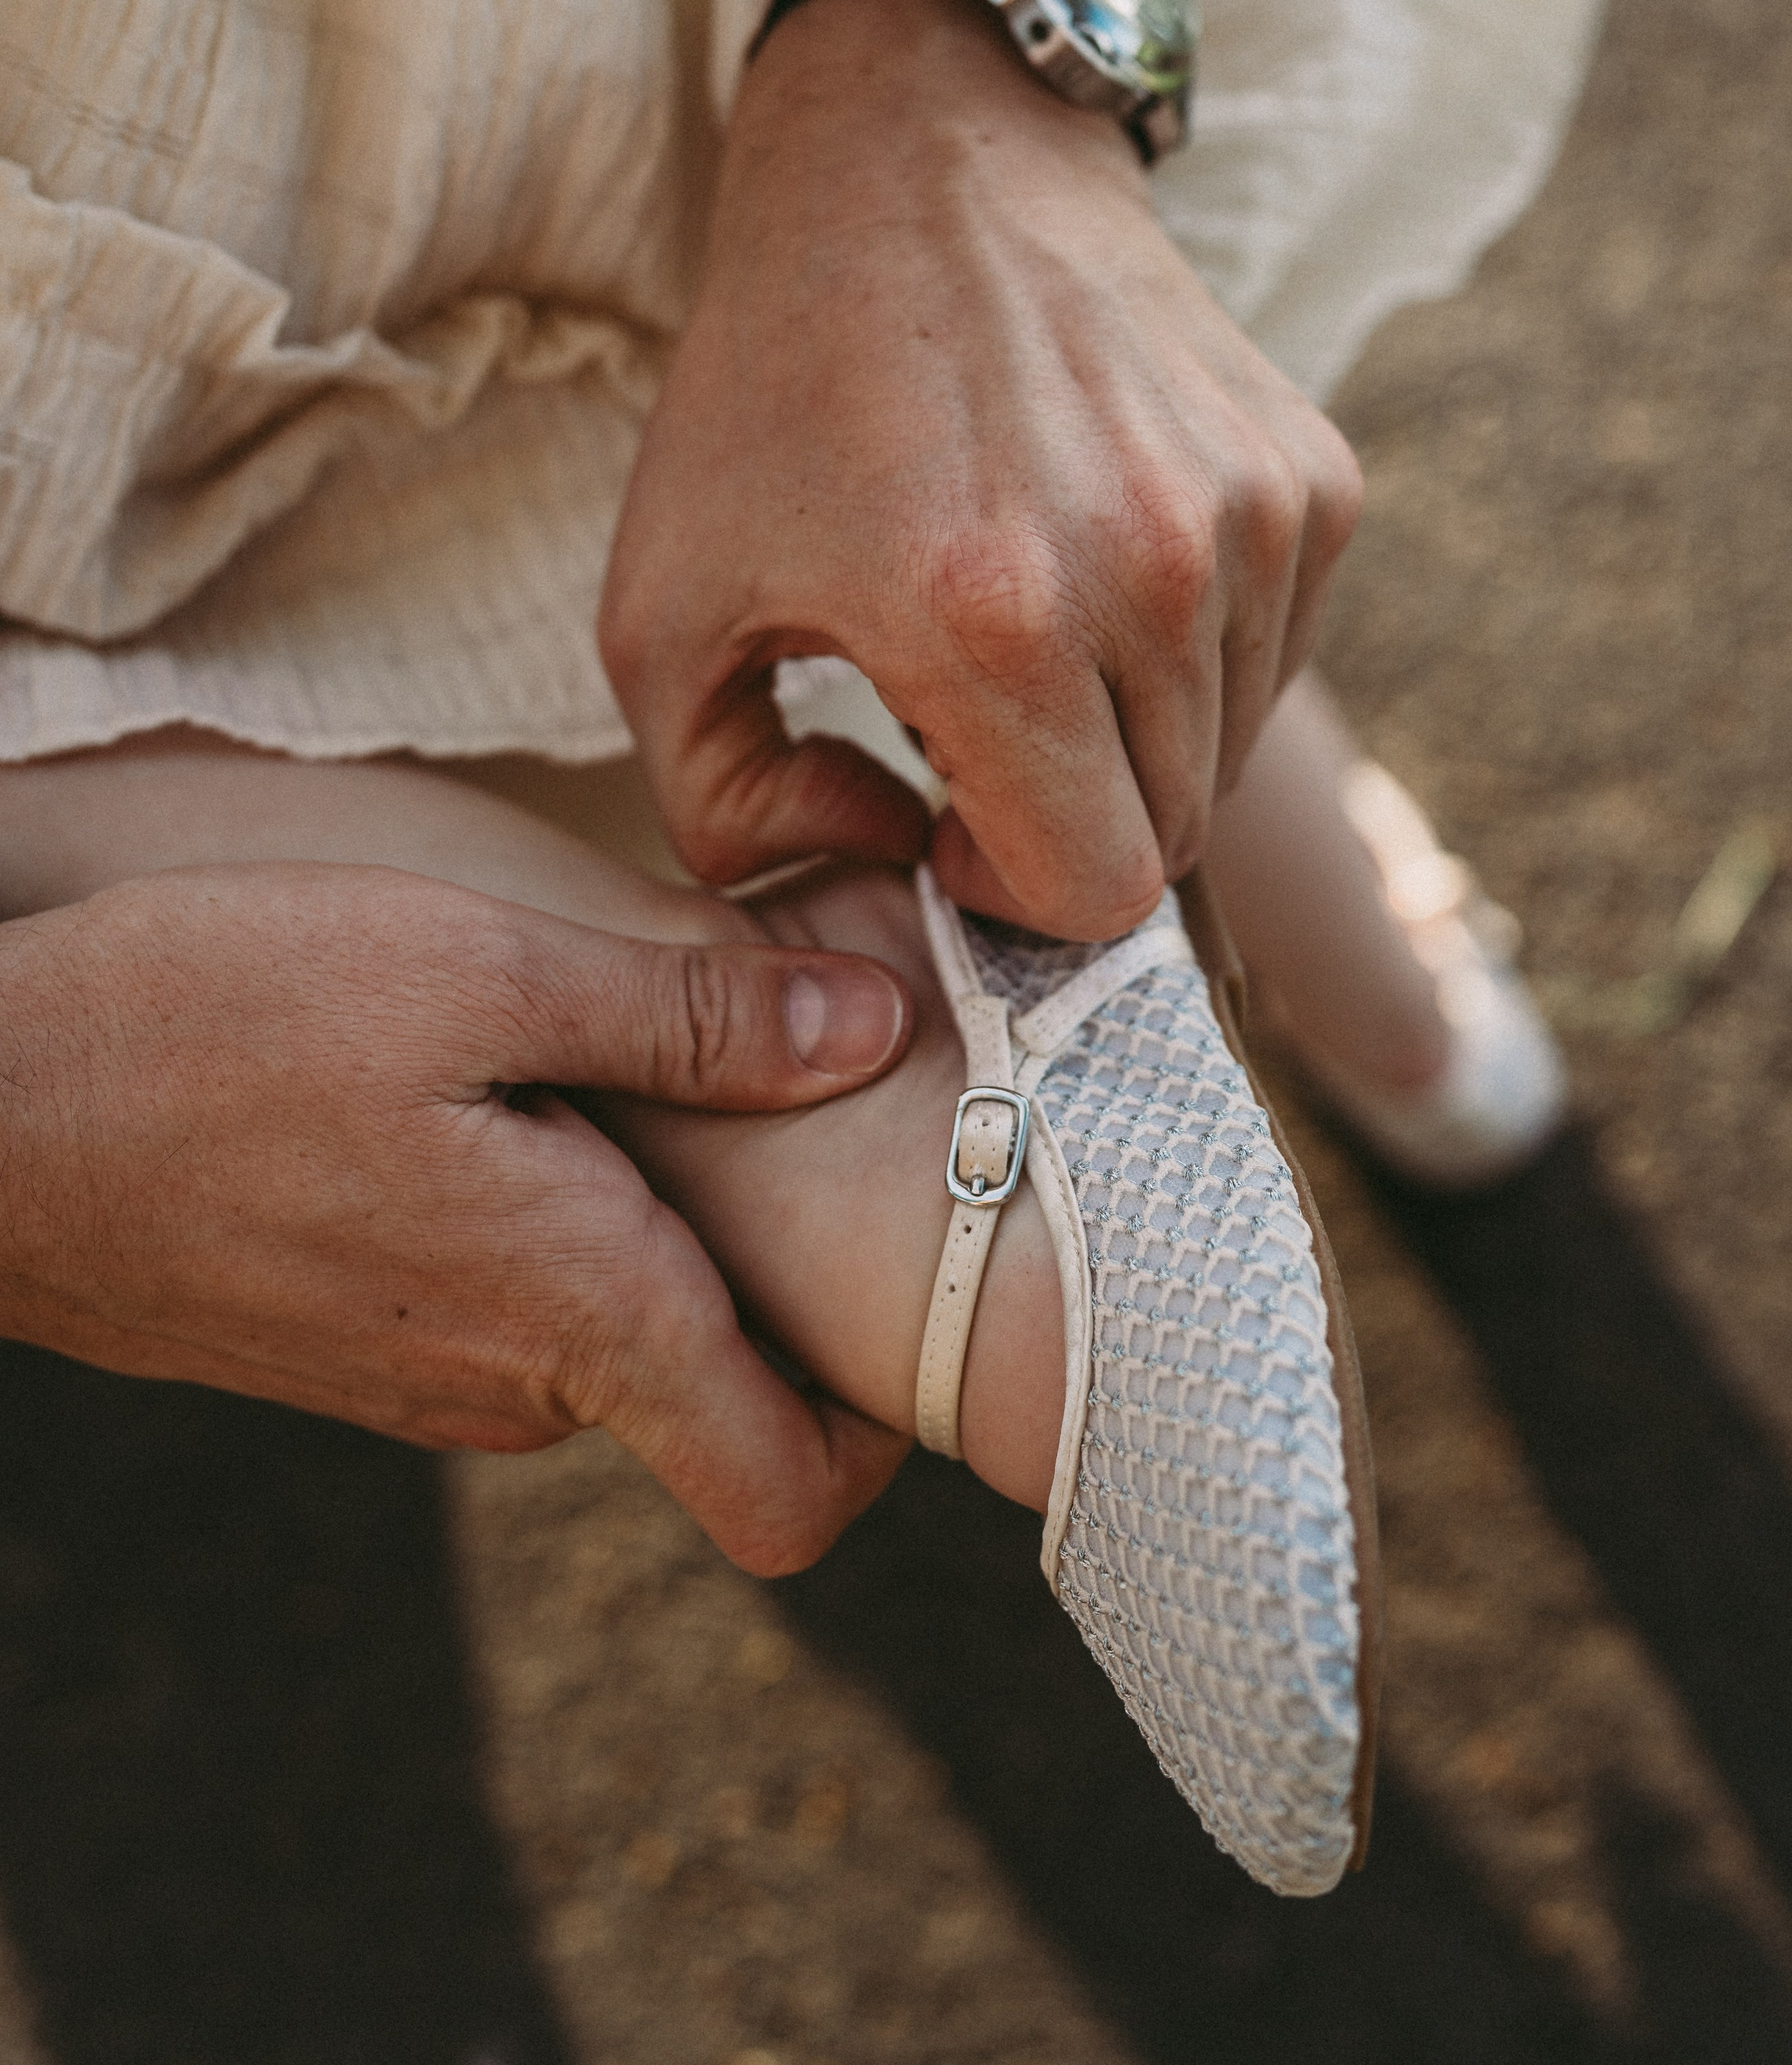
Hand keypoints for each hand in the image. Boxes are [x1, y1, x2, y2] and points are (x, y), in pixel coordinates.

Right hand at [0, 863, 911, 1572]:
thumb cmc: (207, 1021)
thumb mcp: (469, 966)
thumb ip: (686, 1018)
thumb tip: (872, 1034)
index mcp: (577, 1312)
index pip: (794, 1495)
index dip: (886, 1422)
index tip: (914, 1275)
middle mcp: (508, 1390)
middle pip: (717, 1389)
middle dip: (773, 1263)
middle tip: (787, 1083)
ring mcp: (417, 1382)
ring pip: (609, 1335)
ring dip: (651, 1225)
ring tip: (634, 1056)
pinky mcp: (347, 1346)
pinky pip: (509, 1311)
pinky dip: (551, 1223)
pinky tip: (507, 1087)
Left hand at [602, 0, 1362, 939]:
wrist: (917, 157)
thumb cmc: (775, 386)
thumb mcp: (658, 610)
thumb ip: (725, 811)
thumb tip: (878, 861)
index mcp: (993, 620)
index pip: (1093, 888)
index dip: (1006, 887)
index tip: (938, 809)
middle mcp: (1154, 569)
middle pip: (1169, 833)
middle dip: (1064, 820)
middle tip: (971, 727)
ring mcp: (1252, 514)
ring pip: (1229, 748)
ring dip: (1131, 738)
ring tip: (1029, 631)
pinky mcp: (1309, 471)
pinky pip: (1274, 651)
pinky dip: (1194, 655)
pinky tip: (1097, 566)